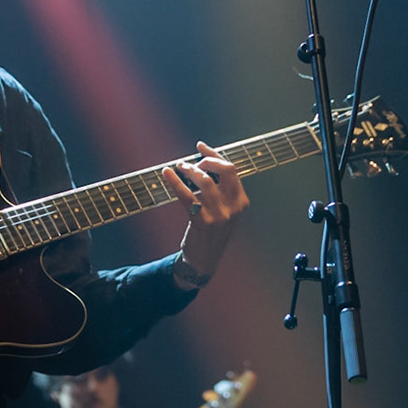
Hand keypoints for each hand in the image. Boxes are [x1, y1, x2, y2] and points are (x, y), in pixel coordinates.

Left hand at [163, 142, 248, 282]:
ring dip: (189, 170)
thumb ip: (221, 191)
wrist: (204, 261)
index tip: (200, 146)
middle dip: (206, 161)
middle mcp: (234, 207)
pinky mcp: (202, 223)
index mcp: (241, 201)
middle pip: (225, 170)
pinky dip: (175, 182)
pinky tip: (167, 174)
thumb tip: (204, 162)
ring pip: (205, 181)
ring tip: (179, 168)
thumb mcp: (225, 211)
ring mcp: (219, 215)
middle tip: (190, 164)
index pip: (232, 169)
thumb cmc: (211, 232)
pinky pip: (187, 196)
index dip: (215, 154)